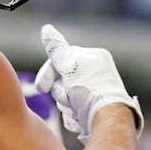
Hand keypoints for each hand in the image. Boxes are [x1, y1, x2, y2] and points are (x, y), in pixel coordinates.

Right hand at [34, 24, 142, 142]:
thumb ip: (55, 49)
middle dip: (61, 93)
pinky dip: (73, 118)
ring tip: (78, 110)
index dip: (49, 74)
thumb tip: (46, 29)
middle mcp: (97, 74)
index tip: (42, 87)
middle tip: (67, 98)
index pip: (61, 60)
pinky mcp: (94, 113)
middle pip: (62, 82)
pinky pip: (73, 114)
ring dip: (67, 107)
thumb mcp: (69, 65)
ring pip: (66, 100)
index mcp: (94, 58)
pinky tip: (81, 120)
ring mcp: (95, 95)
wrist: (108, 120)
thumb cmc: (90, 90)